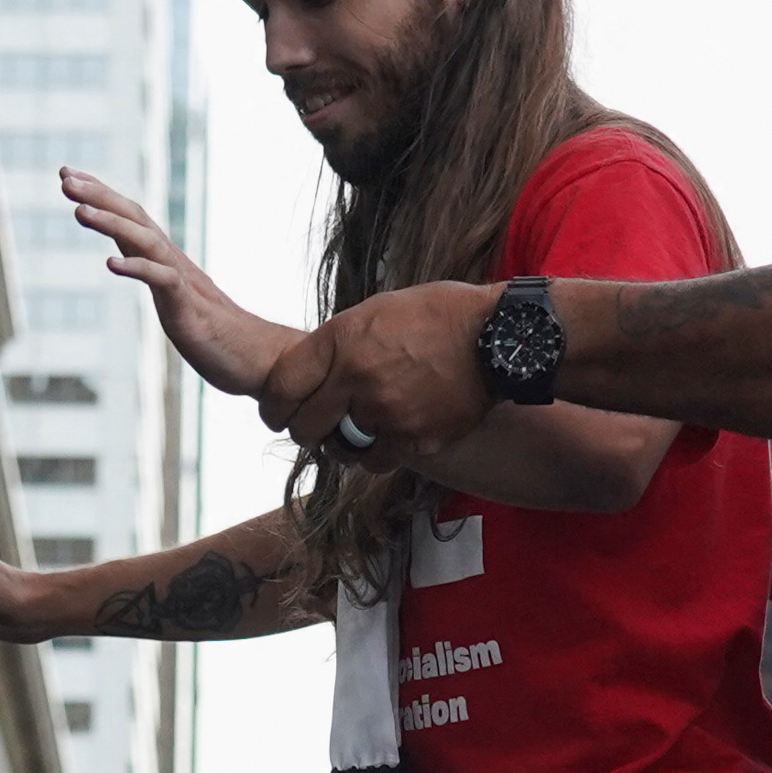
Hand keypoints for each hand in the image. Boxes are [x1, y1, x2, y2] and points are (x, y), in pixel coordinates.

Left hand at [58, 168, 297, 394]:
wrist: (260, 359)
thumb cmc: (218, 335)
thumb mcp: (174, 298)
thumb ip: (153, 273)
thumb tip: (125, 256)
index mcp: (167, 260)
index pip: (131, 217)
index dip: (100, 194)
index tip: (68, 175)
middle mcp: (173, 262)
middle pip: (135, 217)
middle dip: (98, 195)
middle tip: (64, 178)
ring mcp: (183, 283)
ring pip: (145, 241)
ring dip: (111, 223)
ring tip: (78, 211)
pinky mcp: (190, 308)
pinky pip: (164, 281)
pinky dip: (138, 268)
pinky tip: (111, 263)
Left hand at [256, 281, 498, 464]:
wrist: (498, 337)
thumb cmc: (438, 317)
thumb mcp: (377, 310)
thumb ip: (338, 343)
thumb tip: (310, 373)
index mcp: (342, 340)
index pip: (282, 388)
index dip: (273, 408)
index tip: (277, 414)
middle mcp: (357, 377)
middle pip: (305, 427)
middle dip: (306, 430)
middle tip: (316, 427)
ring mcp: (385, 412)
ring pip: (339, 449)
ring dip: (343, 444)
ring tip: (359, 427)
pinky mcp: (413, 438)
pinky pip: (374, 461)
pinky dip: (377, 453)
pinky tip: (389, 435)